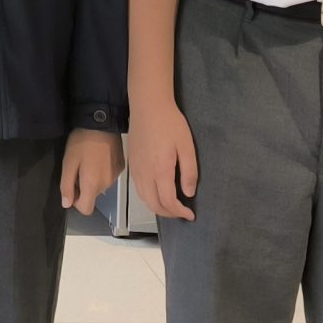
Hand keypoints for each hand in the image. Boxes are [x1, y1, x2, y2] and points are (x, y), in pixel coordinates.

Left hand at [60, 128, 122, 210]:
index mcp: (92, 185)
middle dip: (84, 187)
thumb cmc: (81, 142)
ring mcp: (116, 176)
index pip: (86, 209)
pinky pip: (109, 176)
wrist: (102, 123)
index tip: (73, 186)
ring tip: (89, 160)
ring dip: (93, 178)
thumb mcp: (68, 163)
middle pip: (93, 196)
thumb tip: (67, 204)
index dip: (77, 202)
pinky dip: (102, 171)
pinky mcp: (121, 167)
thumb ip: (67, 185)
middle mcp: (107, 184)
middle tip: (79, 167)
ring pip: (101, 186)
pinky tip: (99, 157)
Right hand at [126, 101, 198, 218]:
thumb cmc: (170, 124)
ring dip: (158, 207)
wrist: (148, 107)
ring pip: (144, 199)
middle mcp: (145, 174)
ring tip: (171, 206)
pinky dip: (149, 198)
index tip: (190, 215)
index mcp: (160, 170)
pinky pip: (138, 189)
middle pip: (154, 205)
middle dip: (169, 214)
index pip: (168, 202)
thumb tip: (188, 193)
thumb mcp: (187, 146)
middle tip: (182, 213)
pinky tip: (158, 192)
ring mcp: (136, 170)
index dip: (180, 212)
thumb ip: (189, 172)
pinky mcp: (132, 165)